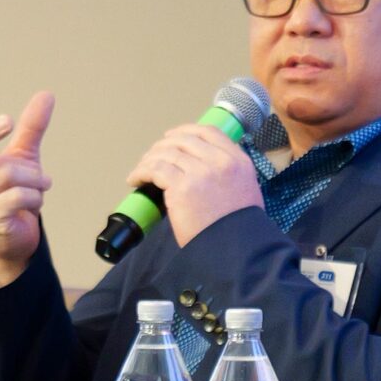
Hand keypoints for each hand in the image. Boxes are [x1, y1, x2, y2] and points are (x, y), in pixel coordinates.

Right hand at [0, 87, 55, 289]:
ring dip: (33, 178)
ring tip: (42, 184)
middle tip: (9, 121)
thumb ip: (30, 129)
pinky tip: (35, 201)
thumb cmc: (11, 198)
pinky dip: (34, 196)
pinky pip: (16, 197)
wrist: (13, 243)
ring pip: (6, 175)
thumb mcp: (22, 158)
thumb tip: (45, 94)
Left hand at [128, 121, 261, 248]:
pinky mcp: (182, 188)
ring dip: (149, 159)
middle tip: (152, 155)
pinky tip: (136, 180)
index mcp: (238, 161)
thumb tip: (202, 167)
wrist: (236, 249)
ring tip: (141, 170)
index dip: (185, 131)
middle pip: (183, 140)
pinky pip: (155, 170)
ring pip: (166, 153)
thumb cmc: (238, 229)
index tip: (171, 137)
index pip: (208, 132)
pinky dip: (141, 172)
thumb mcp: (245, 190)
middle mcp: (220, 162)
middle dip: (162, 145)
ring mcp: (200, 173)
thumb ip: (228, 174)